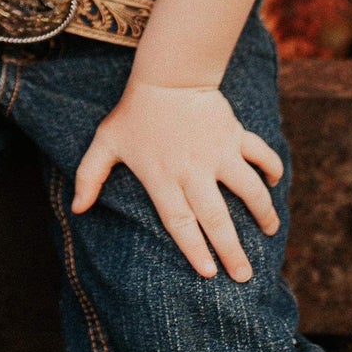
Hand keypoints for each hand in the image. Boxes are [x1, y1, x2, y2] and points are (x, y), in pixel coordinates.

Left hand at [71, 78, 282, 281]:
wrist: (167, 75)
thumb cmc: (133, 112)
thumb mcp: (105, 143)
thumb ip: (88, 176)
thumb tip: (77, 209)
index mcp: (163, 178)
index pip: (181, 223)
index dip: (195, 250)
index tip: (209, 274)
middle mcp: (194, 170)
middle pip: (216, 219)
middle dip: (232, 251)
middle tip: (244, 276)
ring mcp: (219, 153)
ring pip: (249, 190)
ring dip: (263, 213)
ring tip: (271, 231)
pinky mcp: (235, 135)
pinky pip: (261, 154)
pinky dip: (271, 168)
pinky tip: (275, 183)